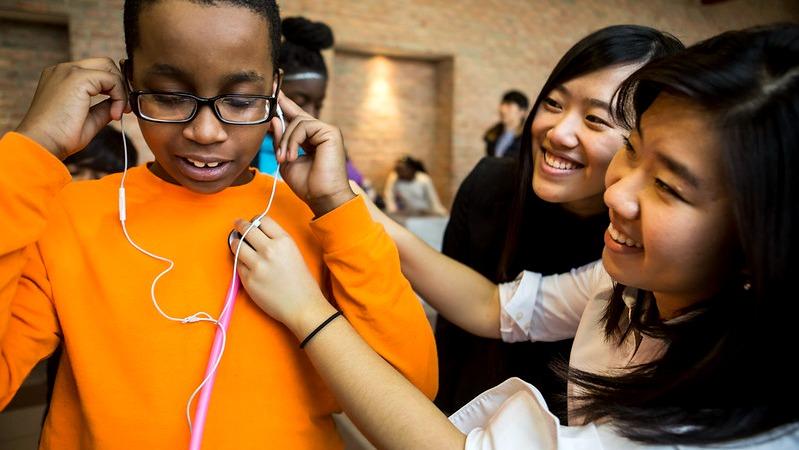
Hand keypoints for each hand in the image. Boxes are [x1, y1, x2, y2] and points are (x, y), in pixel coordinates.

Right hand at [15, 58, 129, 159]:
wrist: (43, 143)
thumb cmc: (60, 136)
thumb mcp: (88, 118)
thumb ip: (103, 107)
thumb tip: (119, 104)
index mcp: (61, 77)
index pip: (96, 70)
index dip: (113, 88)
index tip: (119, 110)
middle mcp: (63, 69)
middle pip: (105, 63)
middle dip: (120, 84)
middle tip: (124, 109)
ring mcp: (69, 70)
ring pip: (109, 67)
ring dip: (120, 90)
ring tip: (117, 113)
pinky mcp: (77, 77)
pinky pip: (111, 78)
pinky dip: (119, 96)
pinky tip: (114, 115)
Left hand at [231, 216, 335, 337]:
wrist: (302, 306)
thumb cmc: (301, 281)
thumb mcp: (294, 252)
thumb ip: (277, 241)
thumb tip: (257, 232)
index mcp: (284, 241)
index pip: (262, 220)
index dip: (255, 220)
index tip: (252, 222)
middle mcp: (269, 250)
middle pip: (246, 229)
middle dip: (240, 225)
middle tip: (238, 225)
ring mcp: (257, 265)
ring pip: (236, 245)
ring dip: (235, 242)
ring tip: (237, 243)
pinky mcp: (248, 280)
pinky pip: (237, 264)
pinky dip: (239, 262)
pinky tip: (246, 263)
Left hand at [272, 93, 354, 216]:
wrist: (323, 198)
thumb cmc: (307, 184)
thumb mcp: (286, 160)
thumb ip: (281, 140)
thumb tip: (273, 119)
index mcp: (311, 138)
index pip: (295, 116)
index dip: (284, 103)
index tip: (273, 89)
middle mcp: (320, 131)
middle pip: (295, 115)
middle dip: (280, 128)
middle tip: (277, 151)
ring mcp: (326, 130)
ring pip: (297, 121)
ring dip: (285, 140)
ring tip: (284, 159)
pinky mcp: (330, 131)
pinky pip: (303, 126)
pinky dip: (292, 140)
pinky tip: (291, 156)